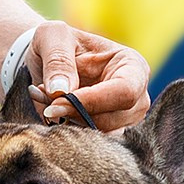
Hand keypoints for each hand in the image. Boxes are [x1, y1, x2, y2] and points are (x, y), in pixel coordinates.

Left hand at [27, 20, 149, 128]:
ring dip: (70, 125)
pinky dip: (70, 135)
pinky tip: (55, 117)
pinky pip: (93, 145)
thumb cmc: (56, 43)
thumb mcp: (52, 37)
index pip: (124, 92)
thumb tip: (61, 91)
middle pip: (113, 119)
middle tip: (46, 104)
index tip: (55, 104)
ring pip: (102, 137)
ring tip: (49, 105)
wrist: (48, 62)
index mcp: (132, 65)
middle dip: (75, 116)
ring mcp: (127, 118)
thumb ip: (57, 60)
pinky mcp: (112, 134)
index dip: (90, 102)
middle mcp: (137, 95)